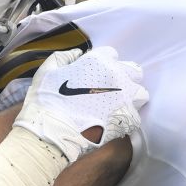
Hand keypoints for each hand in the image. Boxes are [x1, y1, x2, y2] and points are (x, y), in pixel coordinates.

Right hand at [13, 47, 146, 161]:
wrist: (52, 131)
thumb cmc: (46, 100)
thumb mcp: (47, 71)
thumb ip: (64, 57)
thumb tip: (76, 54)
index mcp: (98, 61)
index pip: (110, 54)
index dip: (102, 64)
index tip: (94, 74)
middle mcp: (117, 76)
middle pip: (132, 71)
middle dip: (123, 77)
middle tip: (109, 89)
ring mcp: (125, 98)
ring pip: (139, 93)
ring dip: (129, 97)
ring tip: (114, 106)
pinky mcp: (128, 120)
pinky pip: (135, 116)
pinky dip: (125, 118)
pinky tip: (112, 122)